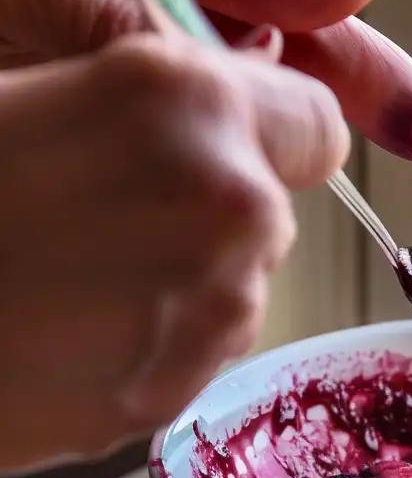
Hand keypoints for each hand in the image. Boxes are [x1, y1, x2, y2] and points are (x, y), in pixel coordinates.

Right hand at [0, 35, 346, 471]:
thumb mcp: (23, 87)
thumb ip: (146, 88)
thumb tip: (220, 94)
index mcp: (188, 103)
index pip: (316, 121)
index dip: (277, 130)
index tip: (231, 139)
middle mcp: (231, 206)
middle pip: (272, 205)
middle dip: (215, 203)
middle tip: (108, 208)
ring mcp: (214, 310)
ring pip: (237, 280)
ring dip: (182, 273)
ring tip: (70, 272)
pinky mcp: (180, 389)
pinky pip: (197, 345)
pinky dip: (154, 338)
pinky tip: (67, 326)